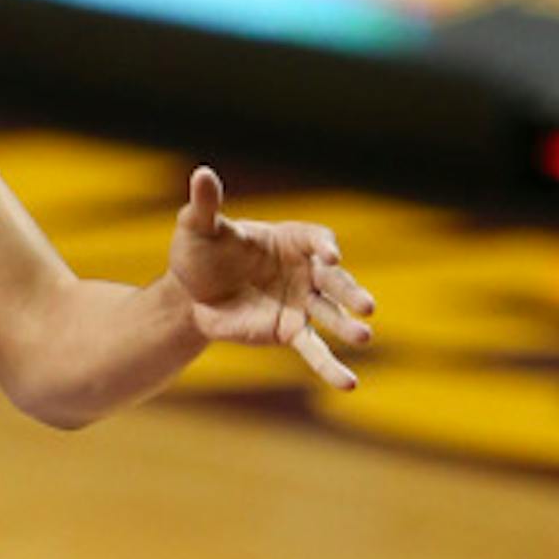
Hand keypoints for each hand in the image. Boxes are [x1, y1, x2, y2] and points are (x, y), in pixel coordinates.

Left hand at [169, 168, 375, 389]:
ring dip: (349, 327)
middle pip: (335, 280)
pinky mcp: (290, 332)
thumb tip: (202, 173)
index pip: (317, 239)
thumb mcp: (198, 227)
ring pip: (331, 315)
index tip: (329, 255)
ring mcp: (302, 303)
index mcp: (291, 239)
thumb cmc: (199, 252)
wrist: (190, 293)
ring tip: (365, 338)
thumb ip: (206, 205)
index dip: (325, 246)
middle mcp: (306, 270)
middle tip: (368, 306)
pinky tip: (349, 385)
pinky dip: (331, 368)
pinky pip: (314, 350)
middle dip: (351, 291)